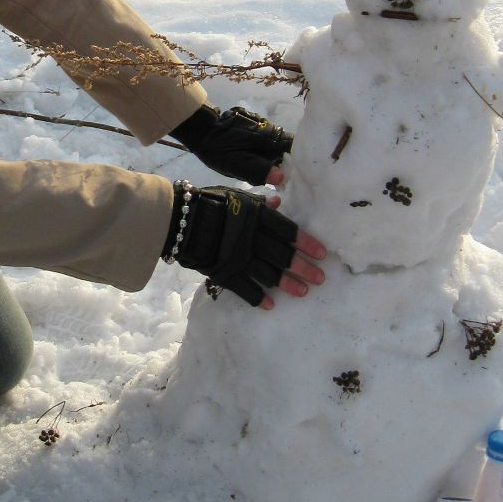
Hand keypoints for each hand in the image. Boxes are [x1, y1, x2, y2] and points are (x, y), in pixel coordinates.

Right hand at [163, 183, 324, 308]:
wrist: (179, 220)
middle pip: (282, 256)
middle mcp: (251, 238)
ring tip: (303, 293)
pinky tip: (271, 305)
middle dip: (304, 268)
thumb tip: (280, 201)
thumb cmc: (210, 203)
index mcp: (256, 216)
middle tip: (320, 279)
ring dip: (288, 285)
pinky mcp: (224, 272)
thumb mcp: (236, 196)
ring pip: (268, 274)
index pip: (288, 231)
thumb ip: (259, 203)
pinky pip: (245, 289)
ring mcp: (237, 257)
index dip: (306, 243)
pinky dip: (259, 298)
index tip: (323, 254)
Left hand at [172, 105, 292, 186]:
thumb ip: (258, 170)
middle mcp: (270, 128)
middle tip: (284, 180)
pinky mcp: (256, 125)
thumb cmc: (218, 149)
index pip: (294, 147)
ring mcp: (263, 125)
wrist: (201, 129)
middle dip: (288, 162)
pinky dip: (268, 151)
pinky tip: (260, 161)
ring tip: (272, 173)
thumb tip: (282, 177)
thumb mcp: (235, 164)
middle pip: (288, 147)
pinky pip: (268, 141)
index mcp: (269, 138)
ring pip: (278, 144)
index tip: (299, 176)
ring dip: (277, 157)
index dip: (299, 161)